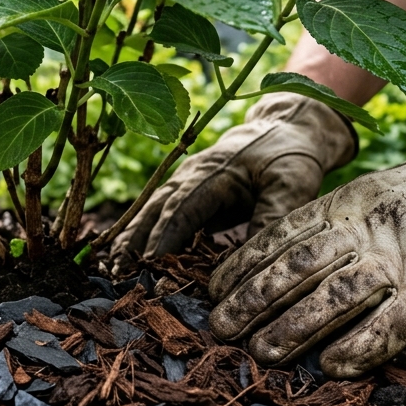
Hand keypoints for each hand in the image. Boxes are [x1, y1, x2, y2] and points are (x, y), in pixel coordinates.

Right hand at [115, 92, 356, 261]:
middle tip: (118, 277)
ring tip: (113, 270)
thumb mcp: (293, 183)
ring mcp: (185, 182)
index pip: (180, 210)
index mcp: (213, 173)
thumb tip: (254, 258)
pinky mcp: (188, 192)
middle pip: (154, 211)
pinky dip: (140, 234)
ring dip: (130, 239)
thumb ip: (274, 216)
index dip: (163, 240)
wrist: (287, 127)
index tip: (150, 269)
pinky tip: (129, 257)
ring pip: (149, 211)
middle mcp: (190, 176)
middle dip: (135, 244)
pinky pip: (158, 214)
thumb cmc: (290, 155)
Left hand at [207, 108, 405, 377]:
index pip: (279, 237)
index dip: (241, 266)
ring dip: (291, 329)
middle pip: (294, 270)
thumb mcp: (373, 190)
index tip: (213, 291)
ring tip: (262, 354)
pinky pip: (391, 325)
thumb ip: (333, 220)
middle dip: (251, 302)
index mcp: (346, 203)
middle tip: (221, 330)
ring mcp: (402, 260)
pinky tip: (332, 368)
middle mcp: (366, 230)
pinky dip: (359, 348)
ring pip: (332, 299)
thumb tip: (279, 255)